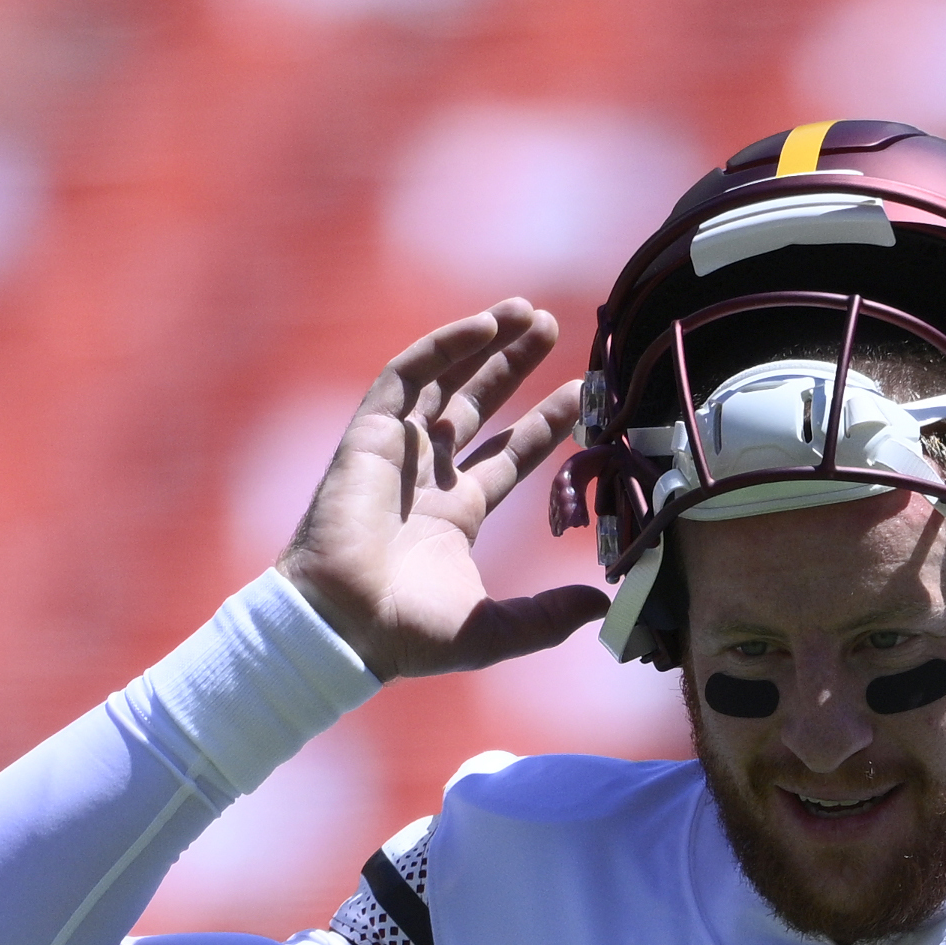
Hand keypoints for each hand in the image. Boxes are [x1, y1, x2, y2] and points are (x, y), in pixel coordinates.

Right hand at [279, 300, 608, 679]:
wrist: (342, 626)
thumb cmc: (407, 634)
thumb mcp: (493, 630)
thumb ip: (548, 616)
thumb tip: (603, 605)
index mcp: (457, 513)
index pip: (509, 454)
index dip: (544, 423)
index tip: (579, 394)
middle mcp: (429, 475)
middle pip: (479, 404)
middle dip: (513, 366)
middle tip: (550, 326)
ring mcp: (398, 451)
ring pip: (445, 380)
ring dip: (483, 344)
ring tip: (525, 311)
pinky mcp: (369, 435)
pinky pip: (406, 376)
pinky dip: (442, 348)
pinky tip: (482, 326)